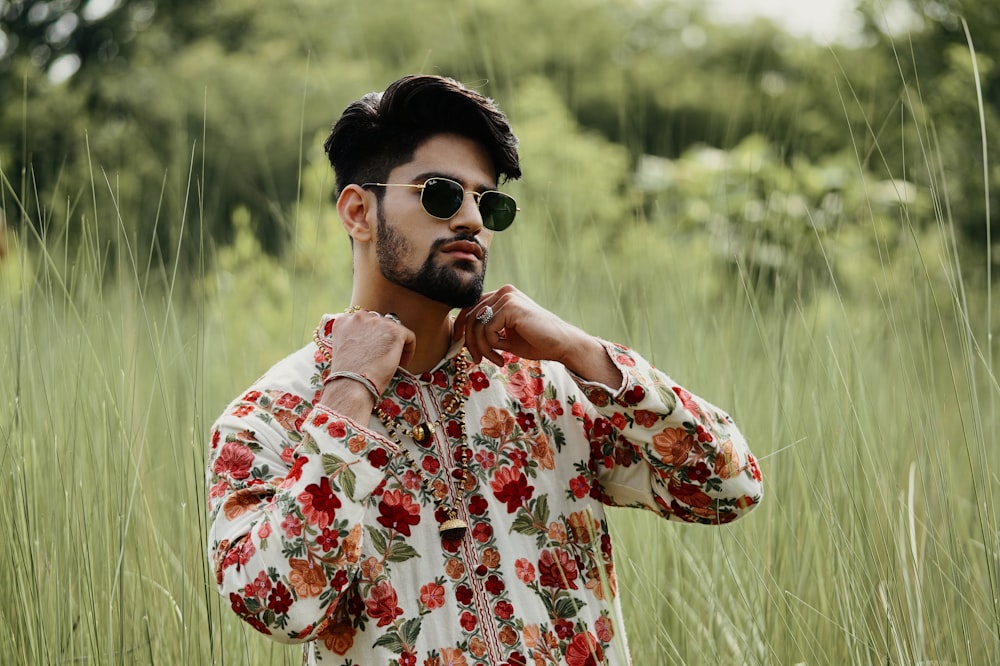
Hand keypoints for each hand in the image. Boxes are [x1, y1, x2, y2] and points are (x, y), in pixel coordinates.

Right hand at [317, 311, 415, 419]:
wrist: (351, 385)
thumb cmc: (346, 375)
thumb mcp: (344, 349)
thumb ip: (354, 338)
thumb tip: (372, 340)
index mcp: (343, 320)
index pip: (363, 321)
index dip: (371, 336)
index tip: (373, 350)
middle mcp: (359, 317)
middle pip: (380, 323)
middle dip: (383, 338)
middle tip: (383, 356)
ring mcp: (377, 322)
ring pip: (394, 329)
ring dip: (395, 344)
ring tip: (392, 362)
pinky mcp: (394, 331)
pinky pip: (409, 337)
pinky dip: (408, 350)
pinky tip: (402, 363)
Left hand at [455, 285, 621, 385]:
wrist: (562, 344)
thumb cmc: (537, 342)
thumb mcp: (505, 336)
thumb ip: (487, 332)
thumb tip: (463, 337)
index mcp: (502, 296)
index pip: (471, 307)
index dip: (460, 326)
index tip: (460, 345)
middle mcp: (503, 292)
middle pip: (470, 316)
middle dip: (470, 342)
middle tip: (477, 360)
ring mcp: (507, 297)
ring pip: (477, 325)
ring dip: (482, 348)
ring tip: (496, 360)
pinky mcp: (510, 307)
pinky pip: (487, 330)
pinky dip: (492, 346)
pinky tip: (504, 354)